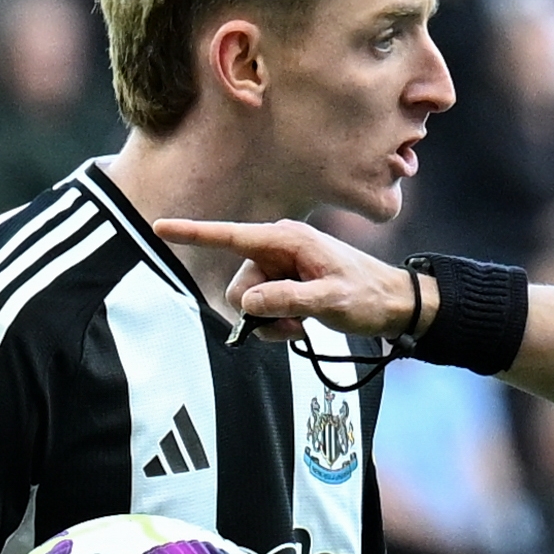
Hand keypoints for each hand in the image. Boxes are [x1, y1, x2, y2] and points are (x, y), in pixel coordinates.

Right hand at [150, 216, 416, 343]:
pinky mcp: (285, 288)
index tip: (159, 227)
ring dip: (272, 321)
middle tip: (297, 322)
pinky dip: (277, 325)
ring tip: (305, 323)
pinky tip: (303, 326)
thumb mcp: (331, 300)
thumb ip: (287, 300)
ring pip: (249, 303)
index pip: (230, 236)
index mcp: (286, 240)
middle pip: (239, 286)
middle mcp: (278, 250)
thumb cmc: (369, 295)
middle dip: (260, 310)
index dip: (193, 234)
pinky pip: (262, 311)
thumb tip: (247, 303)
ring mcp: (280, 270)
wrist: (395, 304)